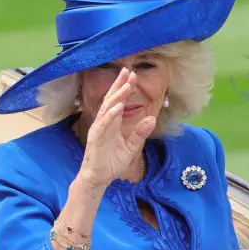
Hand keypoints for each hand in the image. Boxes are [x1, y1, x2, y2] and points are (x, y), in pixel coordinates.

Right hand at [77, 68, 155, 187]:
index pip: (118, 101)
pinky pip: (104, 124)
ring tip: (126, 85)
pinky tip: (118, 106)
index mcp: (112, 123)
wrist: (98, 178)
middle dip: (119, 85)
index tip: (132, 75)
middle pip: (111, 100)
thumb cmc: (111, 162)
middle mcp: (104, 123)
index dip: (124, 88)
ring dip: (117, 96)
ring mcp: (99, 129)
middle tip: (128, 71)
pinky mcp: (96, 138)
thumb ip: (140, 133)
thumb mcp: (131, 147)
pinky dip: (111, 114)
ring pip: (108, 109)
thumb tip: (152, 118)